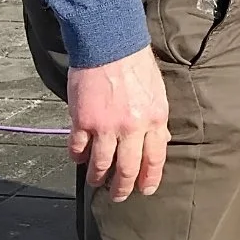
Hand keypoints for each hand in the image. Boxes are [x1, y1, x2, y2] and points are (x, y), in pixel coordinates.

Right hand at [67, 46, 168, 200]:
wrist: (110, 44)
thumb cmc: (136, 64)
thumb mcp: (158, 92)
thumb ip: (158, 120)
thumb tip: (161, 142)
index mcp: (155, 120)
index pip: (155, 159)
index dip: (149, 179)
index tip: (145, 190)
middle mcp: (132, 128)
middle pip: (127, 168)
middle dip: (123, 187)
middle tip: (119, 196)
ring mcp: (106, 126)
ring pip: (100, 164)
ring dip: (97, 177)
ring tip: (96, 182)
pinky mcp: (83, 121)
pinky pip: (78, 149)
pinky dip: (78, 158)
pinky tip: (79, 160)